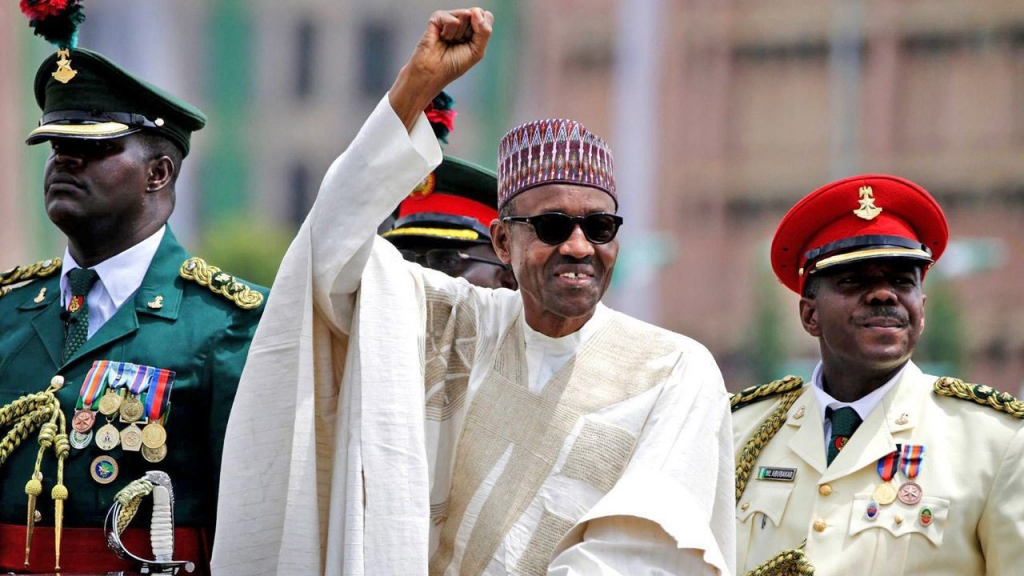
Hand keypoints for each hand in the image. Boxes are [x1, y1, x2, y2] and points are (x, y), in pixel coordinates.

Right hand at [389, 8, 493, 130]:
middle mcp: (462, 21)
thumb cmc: (453, 65)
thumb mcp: (477, 51)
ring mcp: (449, 18)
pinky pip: (452, 19)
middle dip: (470, 33)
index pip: (486, 16)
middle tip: (458, 44)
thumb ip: (484, 31)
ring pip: (465, 14)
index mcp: (474, 29)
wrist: (433, 72)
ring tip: (449, 42)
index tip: (471, 43)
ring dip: (458, 34)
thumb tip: (476, 11)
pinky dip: (448, 32)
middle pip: (476, 14)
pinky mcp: (437, 18)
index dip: (482, 29)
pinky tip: (441, 38)